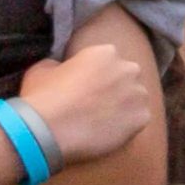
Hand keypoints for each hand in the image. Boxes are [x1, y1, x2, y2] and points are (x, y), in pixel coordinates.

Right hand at [14, 32, 157, 168]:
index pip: (106, 59)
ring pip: (135, 99)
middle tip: (95, 103)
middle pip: (126, 77)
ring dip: (123, 107)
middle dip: (115, 87)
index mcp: (105, 52)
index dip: (95, 73)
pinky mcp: (143, 118)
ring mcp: (139, 95)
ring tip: (100, 121)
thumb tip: (63, 68)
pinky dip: (125, 126)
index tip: (84, 86)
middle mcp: (129, 69)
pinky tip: (106, 132)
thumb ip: (60, 64)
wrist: (49, 130)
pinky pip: (137, 120)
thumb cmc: (43, 96)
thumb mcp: (41, 69)